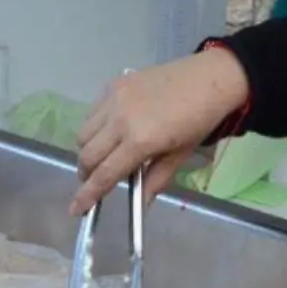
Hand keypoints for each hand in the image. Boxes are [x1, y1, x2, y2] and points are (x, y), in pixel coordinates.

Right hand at [71, 48, 250, 214]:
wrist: (210, 78)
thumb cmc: (200, 120)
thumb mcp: (180, 154)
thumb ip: (156, 179)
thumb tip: (141, 204)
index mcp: (140, 141)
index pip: (105, 174)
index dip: (88, 195)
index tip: (76, 209)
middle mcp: (120, 120)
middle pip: (87, 155)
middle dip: (86, 174)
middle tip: (94, 181)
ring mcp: (114, 99)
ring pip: (84, 133)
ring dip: (88, 150)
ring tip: (103, 155)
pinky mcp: (113, 84)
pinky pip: (92, 112)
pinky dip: (94, 126)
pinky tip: (110, 129)